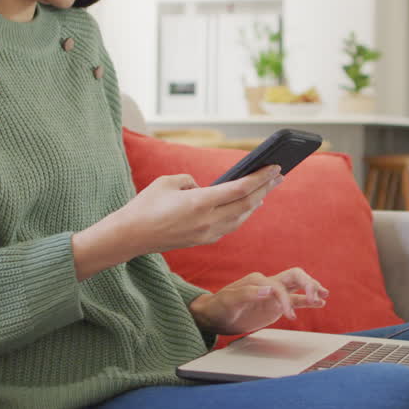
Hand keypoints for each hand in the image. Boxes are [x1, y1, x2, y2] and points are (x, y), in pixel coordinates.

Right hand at [116, 165, 283, 256]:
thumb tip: (205, 188)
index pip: (239, 189)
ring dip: (256, 202)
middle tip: (278, 175)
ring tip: (266, 188)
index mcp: (200, 202)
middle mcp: (208, 220)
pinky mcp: (202, 240)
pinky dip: (242, 214)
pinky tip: (246, 206)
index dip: (260, 178)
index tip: (274, 167)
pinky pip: (230, 225)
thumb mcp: (168, 182)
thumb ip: (191, 181)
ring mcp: (207, 233)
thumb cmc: (145, 205)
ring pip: (241, 217)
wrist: (130, 236)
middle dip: (265, 189)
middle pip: (246, 204)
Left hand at [189, 268, 329, 334]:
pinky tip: (319, 302)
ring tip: (324, 296)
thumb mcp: (228, 301)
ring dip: (312, 289)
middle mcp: (269, 284)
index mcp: (258, 280)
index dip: (286, 300)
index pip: (279, 287)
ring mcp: (274, 295)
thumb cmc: (219, 307)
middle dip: (308, 283)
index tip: (288, 315)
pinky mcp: (275, 306)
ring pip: (298, 287)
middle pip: (295, 276)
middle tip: (316, 296)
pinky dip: (308, 301)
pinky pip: (295, 300)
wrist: (214, 316)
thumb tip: (267, 290)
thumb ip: (246, 293)